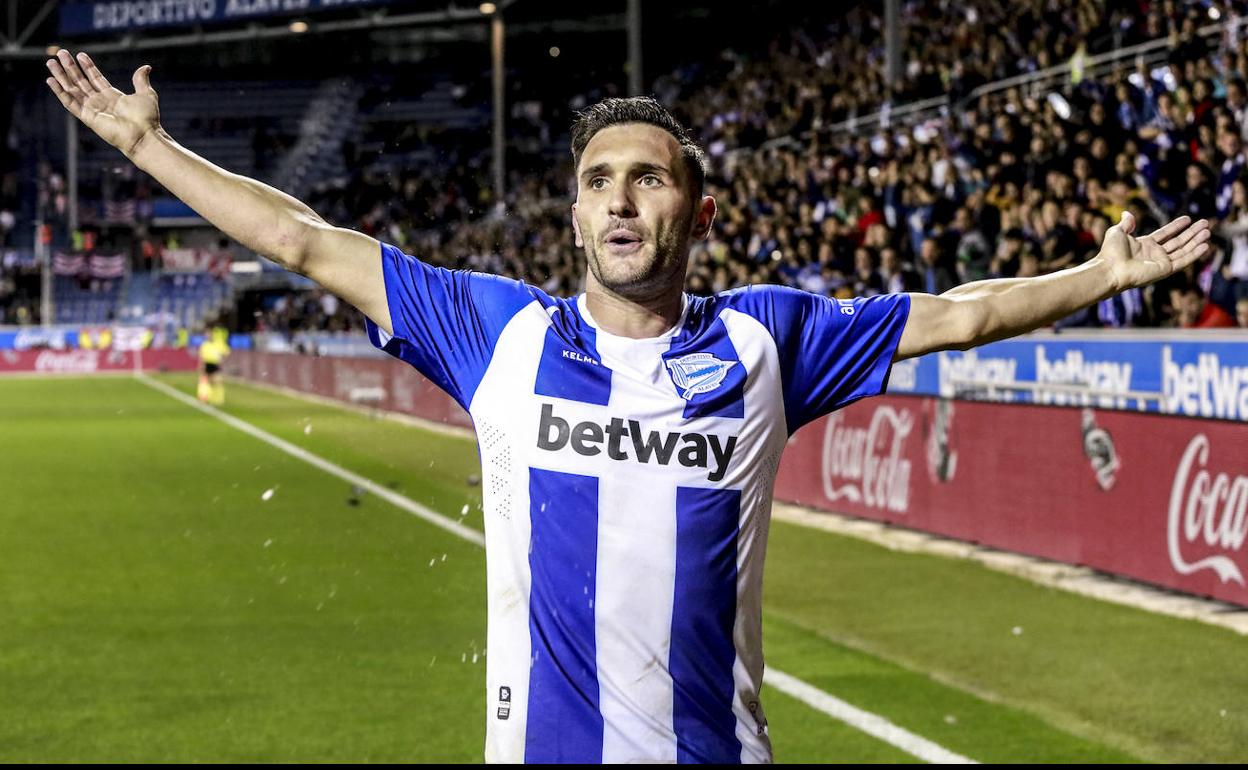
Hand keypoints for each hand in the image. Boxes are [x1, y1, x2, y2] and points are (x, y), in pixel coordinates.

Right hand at [45, 49, 159, 158]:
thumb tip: (146, 67)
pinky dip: (59, 92)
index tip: (80, 54)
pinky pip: (69, 103)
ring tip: (51, 62)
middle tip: (61, 53)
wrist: (144, 134)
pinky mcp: (87, 117)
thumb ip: (141, 80)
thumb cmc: (147, 118)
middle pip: (81, 81)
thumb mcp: (146, 94)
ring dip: (61, 76)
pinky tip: (50, 81)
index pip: (95, 78)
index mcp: (112, 96)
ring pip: (72, 90)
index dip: (87, 66)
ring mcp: (92, 109)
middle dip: (70, 67)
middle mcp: (100, 102)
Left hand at [1097, 211, 1210, 291]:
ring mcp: (1160, 262)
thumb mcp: (1117, 232)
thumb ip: (1126, 223)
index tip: (1188, 219)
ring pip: (1183, 250)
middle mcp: (1154, 254)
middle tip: (1205, 223)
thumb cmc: (1111, 252)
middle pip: (1178, 242)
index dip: (1176, 226)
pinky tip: (1205, 245)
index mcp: (1144, 245)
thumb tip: (1127, 213)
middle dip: (1192, 233)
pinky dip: (1194, 254)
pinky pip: (1183, 261)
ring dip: (1196, 241)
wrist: (1110, 269)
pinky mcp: (1164, 270)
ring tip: (1208, 232)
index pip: (1165, 234)